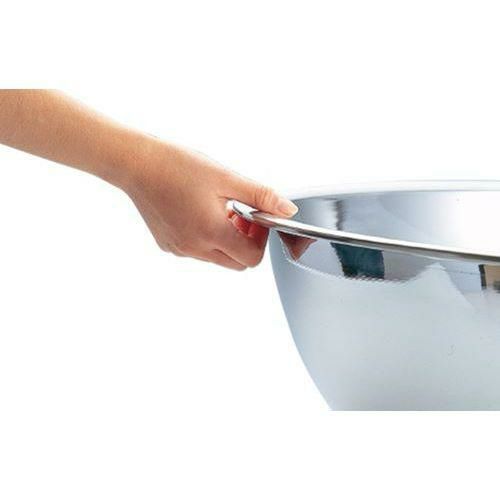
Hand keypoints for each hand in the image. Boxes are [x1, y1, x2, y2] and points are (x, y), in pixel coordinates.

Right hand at [123, 141, 297, 269]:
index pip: (252, 259)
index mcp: (211, 233)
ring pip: (217, 258)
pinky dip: (206, 238)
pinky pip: (197, 252)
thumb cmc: (177, 166)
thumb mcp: (226, 178)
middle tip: (240, 214)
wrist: (135, 163)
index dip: (260, 239)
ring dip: (226, 240)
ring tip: (217, 209)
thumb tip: (287, 210)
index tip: (255, 218)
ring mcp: (179, 249)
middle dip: (246, 242)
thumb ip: (261, 196)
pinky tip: (198, 212)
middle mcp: (194, 248)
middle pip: (236, 263)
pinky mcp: (168, 245)